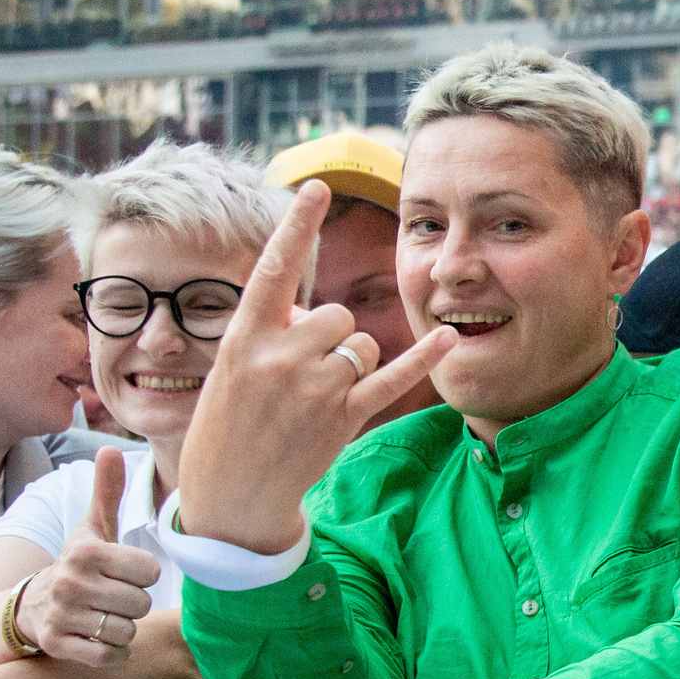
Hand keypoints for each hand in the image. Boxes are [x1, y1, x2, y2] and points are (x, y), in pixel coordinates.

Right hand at [15, 449, 159, 666]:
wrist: (30, 607)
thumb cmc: (77, 565)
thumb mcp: (91, 529)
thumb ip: (106, 493)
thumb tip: (112, 449)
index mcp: (87, 552)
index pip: (149, 571)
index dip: (143, 576)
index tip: (124, 574)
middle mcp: (71, 582)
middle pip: (140, 604)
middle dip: (134, 605)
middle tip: (113, 599)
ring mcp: (62, 615)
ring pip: (126, 631)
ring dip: (123, 629)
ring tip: (104, 617)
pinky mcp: (58, 645)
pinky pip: (108, 657)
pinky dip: (112, 654)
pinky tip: (99, 640)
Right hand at [177, 181, 453, 553]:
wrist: (230, 493)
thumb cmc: (230, 422)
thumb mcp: (232, 367)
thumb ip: (272, 331)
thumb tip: (320, 311)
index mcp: (243, 337)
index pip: (273, 268)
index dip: (296, 226)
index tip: (316, 185)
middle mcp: (279, 356)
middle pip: (336, 313)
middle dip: (331, 334)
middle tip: (302, 371)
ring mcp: (313, 388)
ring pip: (362, 343)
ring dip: (353, 360)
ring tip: (317, 394)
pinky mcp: (343, 416)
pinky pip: (393, 377)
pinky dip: (424, 358)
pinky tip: (449, 336)